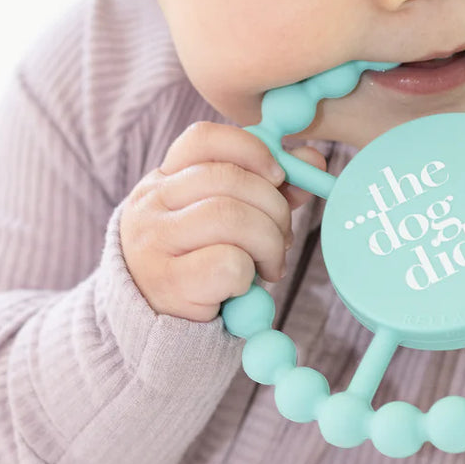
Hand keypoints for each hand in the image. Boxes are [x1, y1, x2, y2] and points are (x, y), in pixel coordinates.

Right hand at [120, 121, 326, 320]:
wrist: (157, 325)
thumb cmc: (199, 262)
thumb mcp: (224, 218)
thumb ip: (265, 186)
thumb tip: (312, 158)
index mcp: (164, 180)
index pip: (203, 139)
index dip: (250, 148)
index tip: (279, 174)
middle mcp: (152, 204)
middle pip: (227, 179)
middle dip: (273, 206)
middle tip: (283, 236)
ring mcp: (155, 242)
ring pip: (230, 217)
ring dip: (268, 242)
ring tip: (271, 264)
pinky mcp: (168, 283)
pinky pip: (228, 263)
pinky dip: (249, 274)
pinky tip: (243, 286)